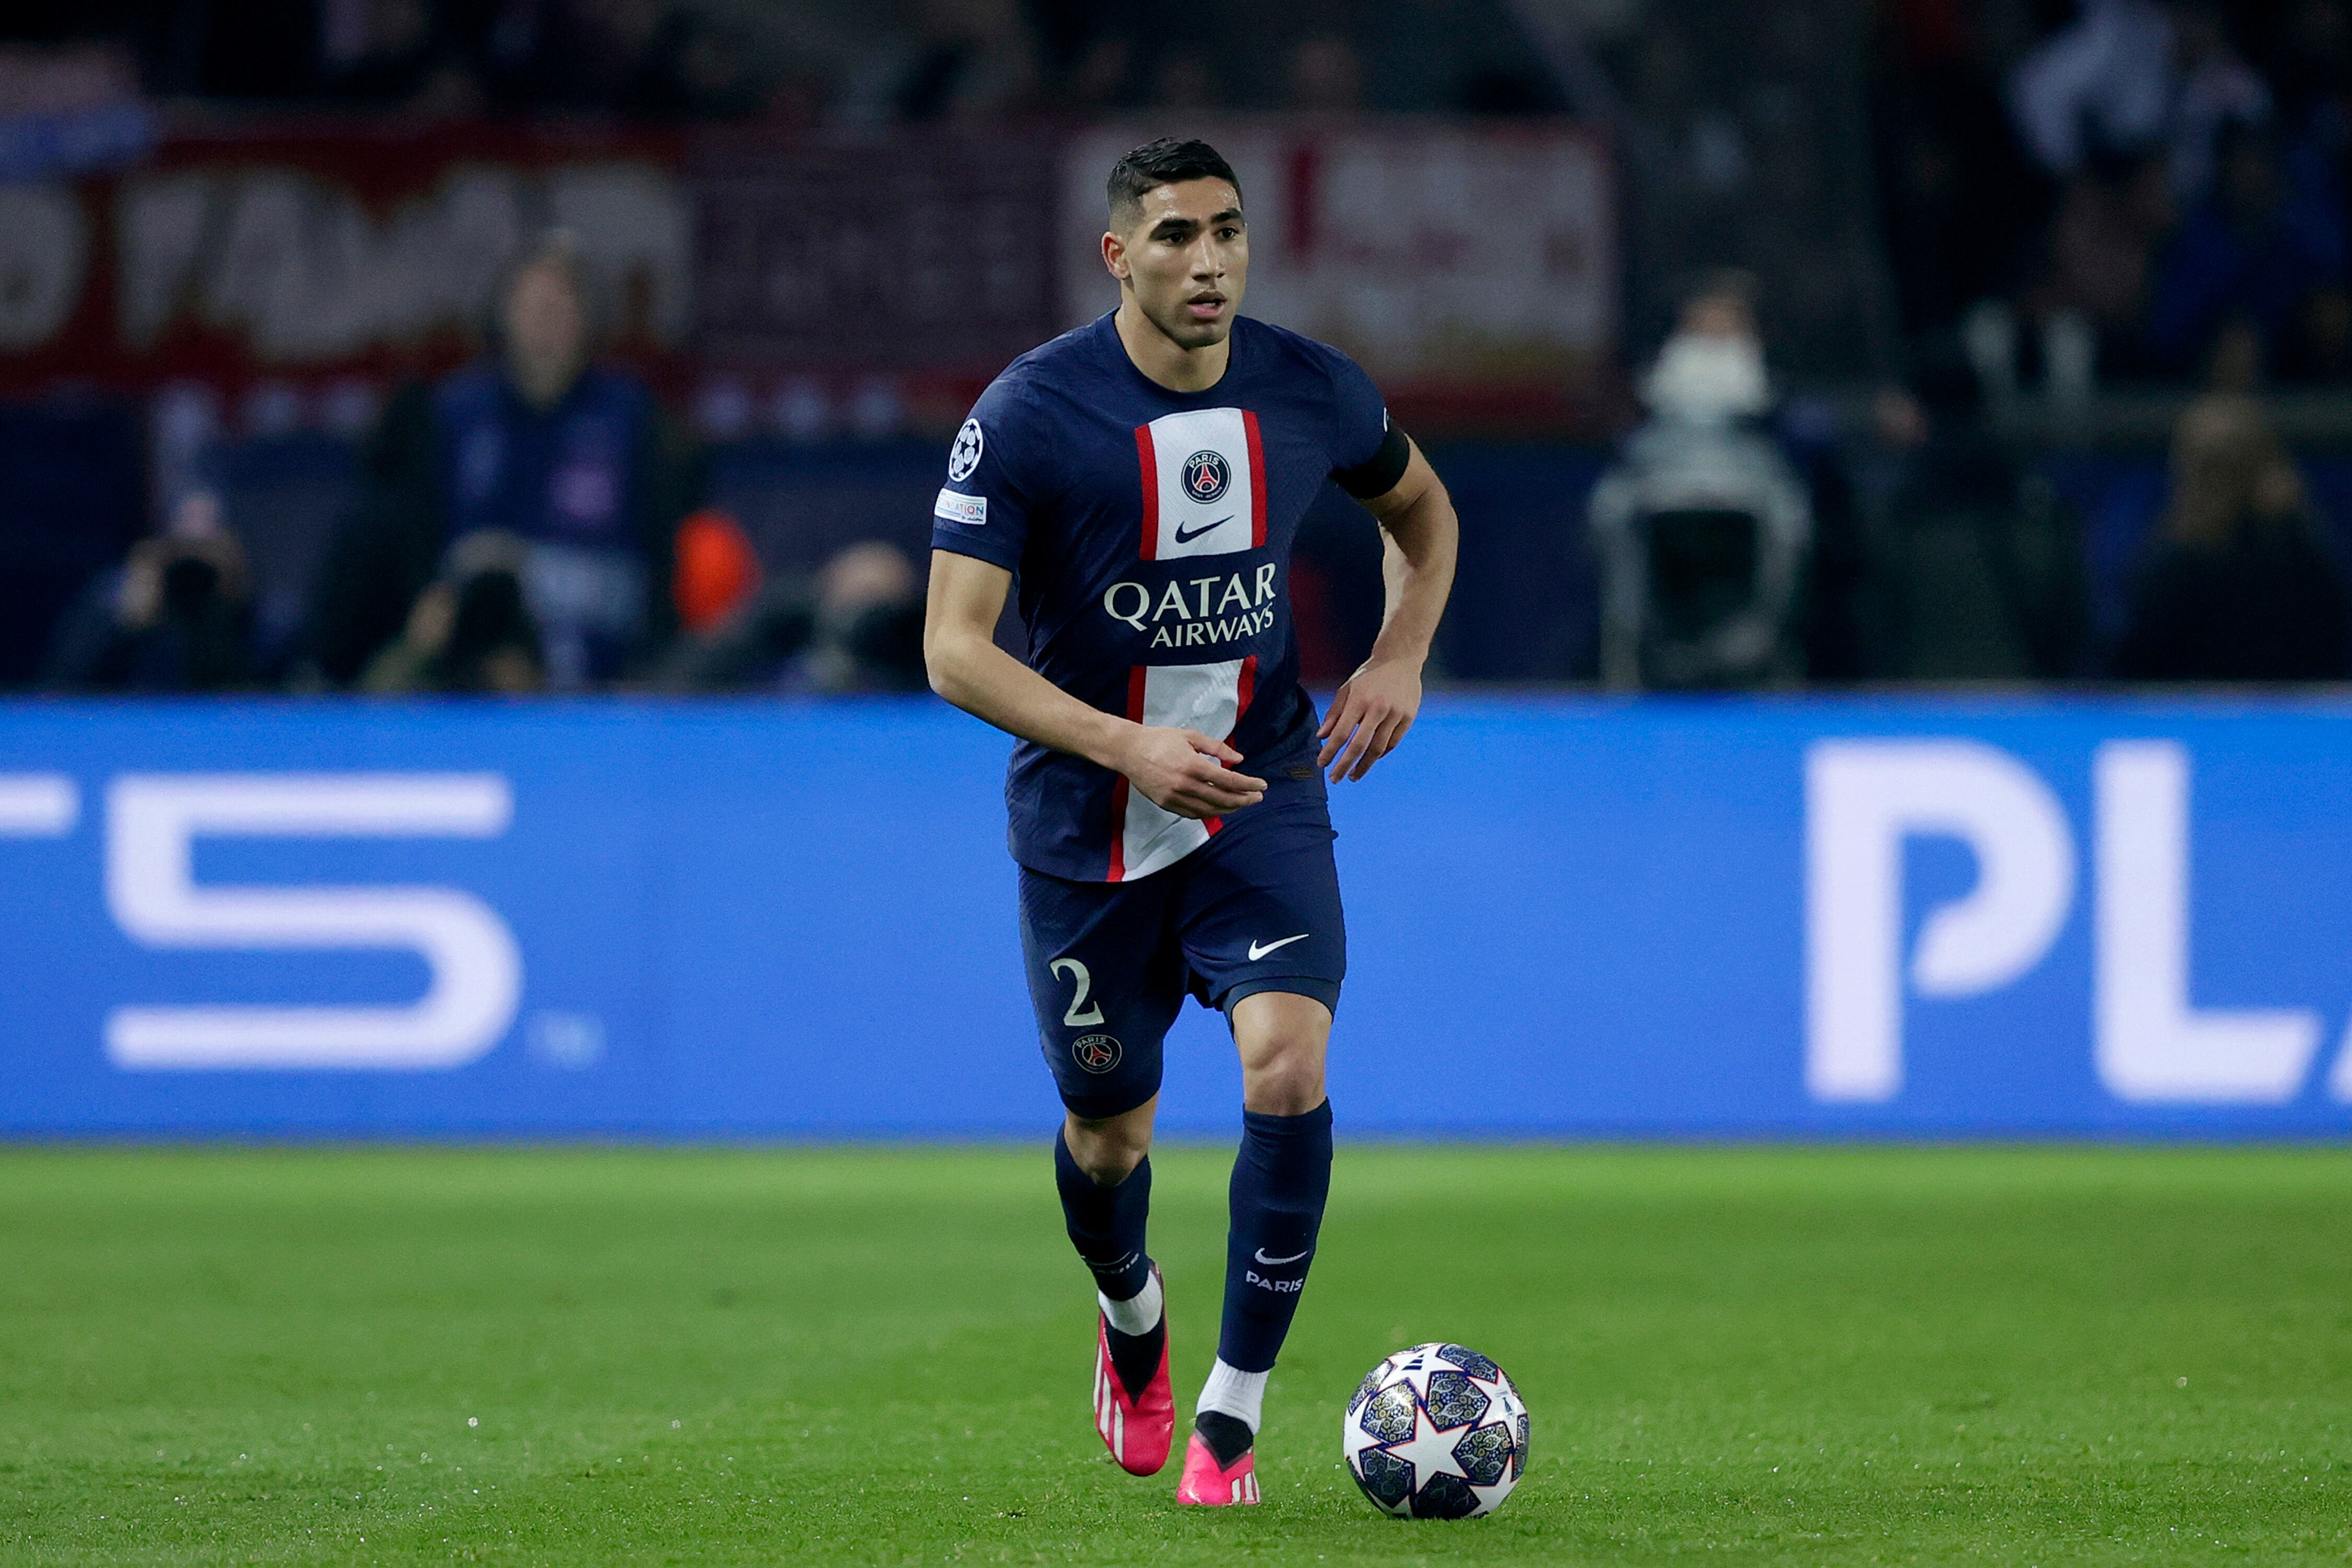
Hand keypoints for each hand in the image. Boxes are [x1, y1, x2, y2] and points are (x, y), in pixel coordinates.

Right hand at [1118, 726, 1265, 819]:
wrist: (1128, 751)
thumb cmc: (1161, 739)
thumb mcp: (1190, 736)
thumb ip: (1216, 748)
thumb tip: (1239, 760)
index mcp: (1192, 765)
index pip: (1228, 780)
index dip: (1248, 785)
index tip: (1262, 786)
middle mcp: (1184, 784)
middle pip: (1221, 798)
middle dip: (1243, 800)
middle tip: (1257, 798)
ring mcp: (1174, 797)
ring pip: (1208, 810)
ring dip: (1228, 809)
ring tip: (1241, 804)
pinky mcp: (1166, 804)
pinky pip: (1192, 814)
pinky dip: (1209, 813)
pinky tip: (1219, 808)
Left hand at [1316, 656, 1421, 781]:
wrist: (1400, 659)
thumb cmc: (1369, 675)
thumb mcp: (1347, 689)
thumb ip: (1334, 713)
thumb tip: (1322, 737)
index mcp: (1359, 700)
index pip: (1341, 733)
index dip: (1330, 751)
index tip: (1321, 764)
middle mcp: (1378, 708)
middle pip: (1359, 745)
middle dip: (1345, 765)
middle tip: (1335, 779)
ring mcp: (1396, 714)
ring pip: (1378, 748)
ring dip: (1364, 765)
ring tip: (1353, 776)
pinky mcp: (1408, 717)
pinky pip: (1392, 743)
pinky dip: (1380, 754)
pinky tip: (1371, 759)